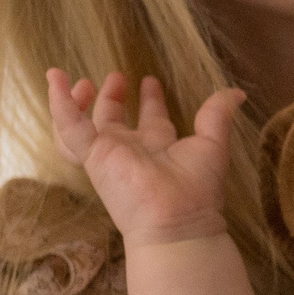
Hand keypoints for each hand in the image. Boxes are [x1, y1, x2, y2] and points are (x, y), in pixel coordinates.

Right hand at [46, 69, 241, 246]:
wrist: (177, 218)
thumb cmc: (197, 188)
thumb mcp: (212, 144)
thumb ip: (218, 115)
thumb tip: (238, 93)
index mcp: (160, 147)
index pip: (152, 119)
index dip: (151, 99)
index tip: (151, 80)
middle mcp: (132, 150)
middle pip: (115, 119)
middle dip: (112, 97)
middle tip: (114, 76)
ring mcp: (109, 153)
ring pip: (84, 125)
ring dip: (80, 102)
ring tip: (81, 81)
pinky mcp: (93, 155)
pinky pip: (69, 127)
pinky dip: (60, 105)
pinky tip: (56, 80)